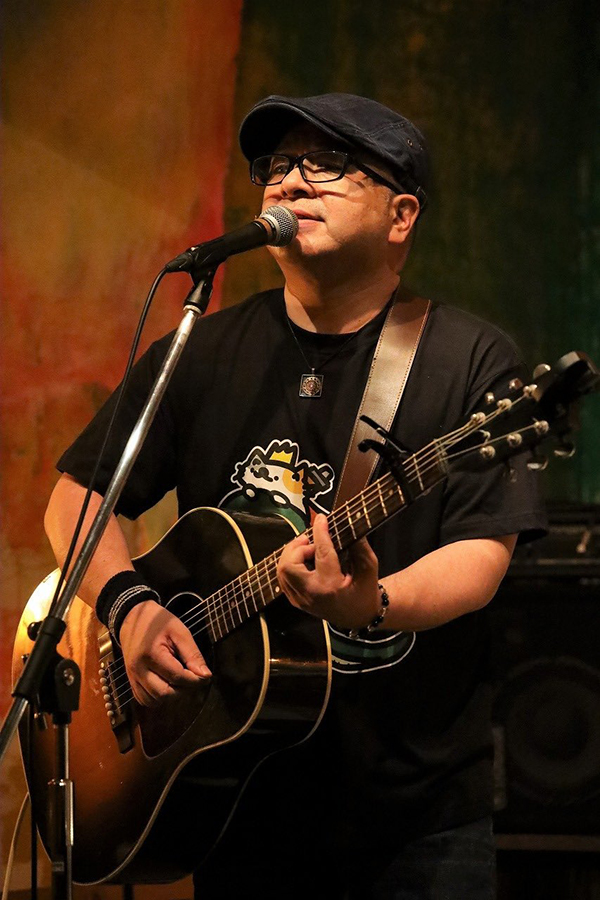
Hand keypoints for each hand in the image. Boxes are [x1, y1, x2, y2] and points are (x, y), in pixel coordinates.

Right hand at [119, 599, 210, 705]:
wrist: (133, 618)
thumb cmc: (159, 622)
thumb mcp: (180, 632)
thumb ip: (192, 654)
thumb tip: (205, 676)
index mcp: (151, 654)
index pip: (177, 677)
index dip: (194, 680)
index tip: (205, 677)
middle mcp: (138, 669)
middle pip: (164, 693)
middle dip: (182, 689)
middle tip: (191, 678)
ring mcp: (132, 677)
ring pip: (154, 701)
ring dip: (171, 695)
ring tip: (179, 680)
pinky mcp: (130, 682)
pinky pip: (145, 700)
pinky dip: (158, 697)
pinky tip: (166, 684)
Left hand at [277, 514, 380, 629]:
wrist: (359, 617)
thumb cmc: (365, 592)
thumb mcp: (370, 568)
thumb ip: (359, 546)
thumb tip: (348, 524)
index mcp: (331, 586)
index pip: (321, 553)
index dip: (320, 532)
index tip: (321, 518)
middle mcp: (312, 594)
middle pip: (289, 565)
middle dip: (297, 548)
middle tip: (311, 541)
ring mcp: (301, 600)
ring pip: (282, 571)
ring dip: (292, 555)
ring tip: (308, 549)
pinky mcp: (296, 601)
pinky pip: (284, 578)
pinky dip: (290, 565)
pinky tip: (304, 561)